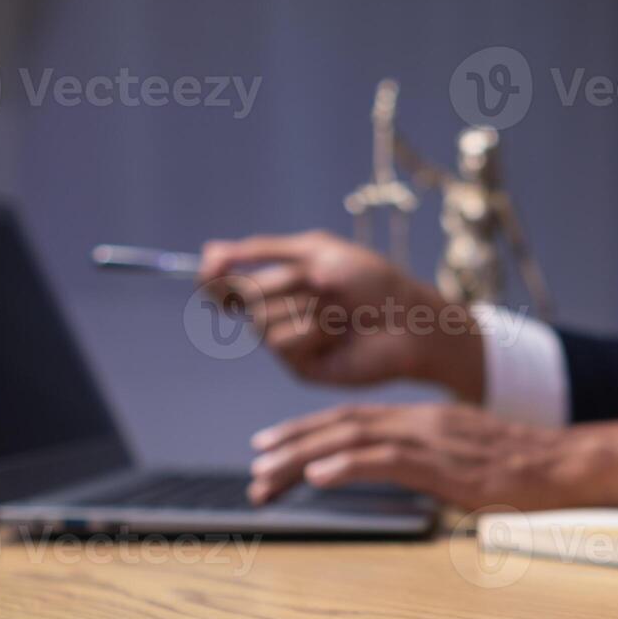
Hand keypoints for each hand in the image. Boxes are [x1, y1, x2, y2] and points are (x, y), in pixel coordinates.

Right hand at [198, 231, 483, 399]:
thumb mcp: (316, 252)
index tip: (211, 268)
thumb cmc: (372, 282)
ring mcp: (288, 343)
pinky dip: (313, 330)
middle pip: (245, 295)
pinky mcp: (301, 367)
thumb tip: (208, 251)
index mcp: (281, 284)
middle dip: (284, 282)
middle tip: (324, 284)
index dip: (215, 276)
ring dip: (304, 306)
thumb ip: (262, 251)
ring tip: (339, 310)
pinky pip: (285, 342)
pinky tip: (339, 334)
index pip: (228, 281)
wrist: (409, 319)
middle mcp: (279, 314)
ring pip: (263, 320)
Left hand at [246, 404, 617, 509]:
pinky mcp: (442, 463)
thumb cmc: (524, 470)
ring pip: (352, 440)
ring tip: (267, 474)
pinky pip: (385, 460)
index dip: (308, 430)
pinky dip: (345, 465)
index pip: (354, 420)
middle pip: (341, 425)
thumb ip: (430, 462)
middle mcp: (420, 421)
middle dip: (292, 443)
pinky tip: (317, 476)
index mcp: (423, 420)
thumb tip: (401, 476)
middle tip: (255, 462)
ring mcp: (430, 439)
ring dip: (302, 457)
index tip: (273, 446)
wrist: (565, 464)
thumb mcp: (466, 460)